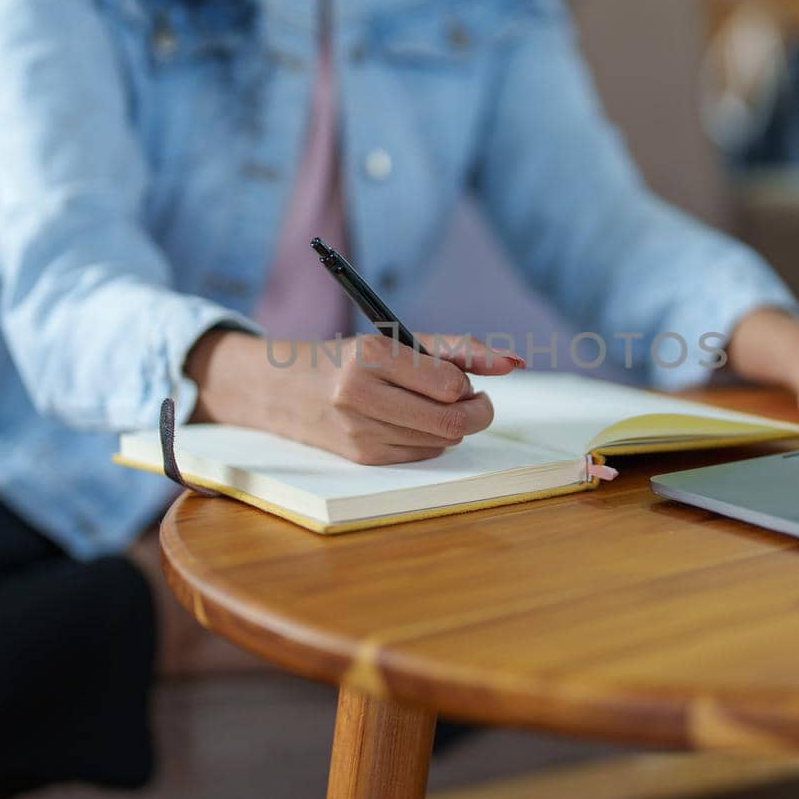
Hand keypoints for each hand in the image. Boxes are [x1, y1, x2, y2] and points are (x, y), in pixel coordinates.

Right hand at [185, 331, 524, 464]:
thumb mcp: (399, 341)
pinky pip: (423, 454)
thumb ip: (460, 349)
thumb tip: (515, 362)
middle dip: (477, 412)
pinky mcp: (363, 457)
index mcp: (369, 354)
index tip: (466, 379)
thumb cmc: (352, 359)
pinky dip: (430, 440)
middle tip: (475, 400)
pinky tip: (410, 423)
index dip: (468, 384)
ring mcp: (359, 431)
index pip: (448, 384)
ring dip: (452, 425)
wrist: (283, 389)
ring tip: (433, 405)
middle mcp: (359, 394)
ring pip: (442, 441)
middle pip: (451, 421)